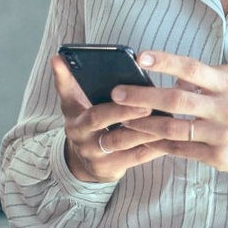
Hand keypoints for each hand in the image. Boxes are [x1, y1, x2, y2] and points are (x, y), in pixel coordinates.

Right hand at [50, 55, 163, 182]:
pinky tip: (170, 134)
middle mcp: (84, 140)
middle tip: (148, 102)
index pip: (89, 110)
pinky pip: (137, 157)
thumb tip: (57, 58)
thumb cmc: (84, 123)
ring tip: (166, 116)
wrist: (82, 162)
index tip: (119, 91)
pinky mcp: (113, 169)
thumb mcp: (71, 104)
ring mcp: (98, 157)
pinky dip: (154, 145)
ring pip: (124, 142)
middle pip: (105, 125)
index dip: (102, 100)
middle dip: (126, 113)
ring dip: (146, 129)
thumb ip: (66, 81)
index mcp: (76, 120)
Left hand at [112, 49, 227, 178]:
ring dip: (145, 125)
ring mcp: (221, 133)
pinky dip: (160, 145)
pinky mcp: (218, 157)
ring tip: (123, 122)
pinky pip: (182, 150)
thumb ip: (209, 76)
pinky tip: (144, 141)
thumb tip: (177, 77)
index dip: (165, 61)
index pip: (192, 68)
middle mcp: (224, 107)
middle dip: (142, 97)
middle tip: (117, 93)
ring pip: (174, 128)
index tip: (140, 57)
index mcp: (227, 84)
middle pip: (176, 99)